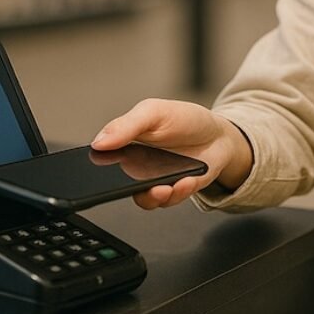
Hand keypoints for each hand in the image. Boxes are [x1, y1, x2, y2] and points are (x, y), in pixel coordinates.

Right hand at [92, 98, 253, 209]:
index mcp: (125, 146)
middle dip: (121, 191)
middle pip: (118, 187)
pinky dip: (178, 192)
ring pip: (144, 199)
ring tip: (163, 188)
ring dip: (153, 197)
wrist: (219, 134)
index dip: (94, 169)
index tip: (95, 172)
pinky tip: (186, 180)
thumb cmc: (185, 119)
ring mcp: (156, 182)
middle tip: (131, 185)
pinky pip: (170, 200)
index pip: (101, 161)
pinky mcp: (175, 192)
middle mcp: (136, 168)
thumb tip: (98, 141)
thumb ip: (127, 124)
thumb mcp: (154, 112)